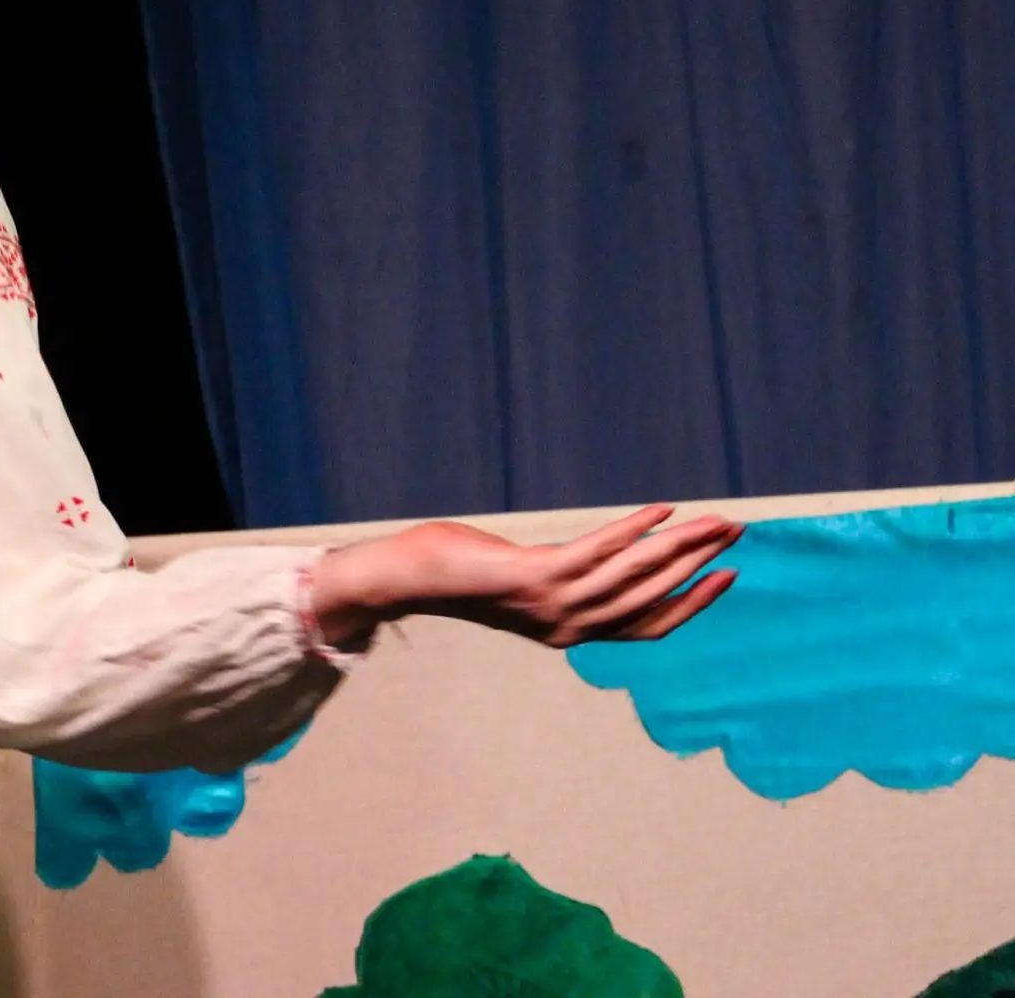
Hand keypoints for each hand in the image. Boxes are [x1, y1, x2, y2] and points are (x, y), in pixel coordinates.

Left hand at [315, 504, 742, 650]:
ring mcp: (554, 603)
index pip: (650, 624)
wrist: (407, 579)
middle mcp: (569, 626)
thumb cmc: (461, 573)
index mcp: (570, 633)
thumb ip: (560, 578)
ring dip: (682, 545)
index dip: (692, 601)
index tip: (726, 574)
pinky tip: (662, 510)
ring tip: (716, 520)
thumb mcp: (521, 583)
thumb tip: (591, 559)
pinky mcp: (535, 576)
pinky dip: (633, 530)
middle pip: (653, 595)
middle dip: (700, 563)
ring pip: (636, 574)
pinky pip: (597, 551)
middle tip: (736, 533)